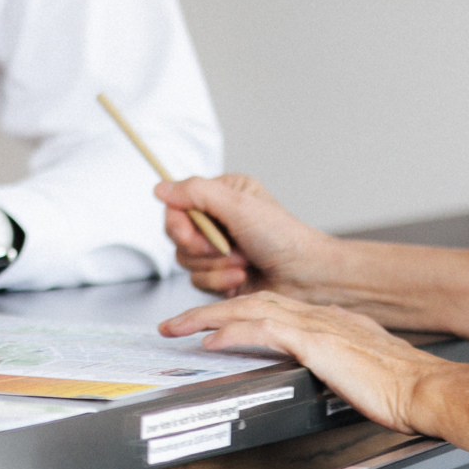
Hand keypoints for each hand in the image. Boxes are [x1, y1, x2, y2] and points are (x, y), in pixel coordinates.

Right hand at [157, 173, 341, 299]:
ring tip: (242, 263)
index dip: (179, 224)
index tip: (193, 235)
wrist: (309, 278)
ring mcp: (218, 250)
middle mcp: (217, 220)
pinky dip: (219, 281)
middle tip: (225, 249)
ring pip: (185, 260)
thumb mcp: (238, 205)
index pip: (176, 205)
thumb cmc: (283, 237)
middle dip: (202, 247)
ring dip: (214, 266)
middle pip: (177, 235)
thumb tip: (159, 187)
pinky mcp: (220, 275)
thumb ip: (196, 192)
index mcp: (221, 195)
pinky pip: (197, 281)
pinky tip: (242, 276)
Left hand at [159, 290, 435, 433]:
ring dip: (208, 317)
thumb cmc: (404, 390)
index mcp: (333, 322)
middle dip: (210, 310)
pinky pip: (261, 332)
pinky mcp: (315, 343)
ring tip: (179, 326)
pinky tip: (210, 340)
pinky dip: (232, 333)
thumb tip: (324, 376)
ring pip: (248, 310)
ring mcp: (317, 326)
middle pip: (252, 302)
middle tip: (179, 321)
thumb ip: (338, 366)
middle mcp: (321, 317)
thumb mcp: (363, 371)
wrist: (427, 391)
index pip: (274, 309)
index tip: (217, 322)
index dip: (240, 312)